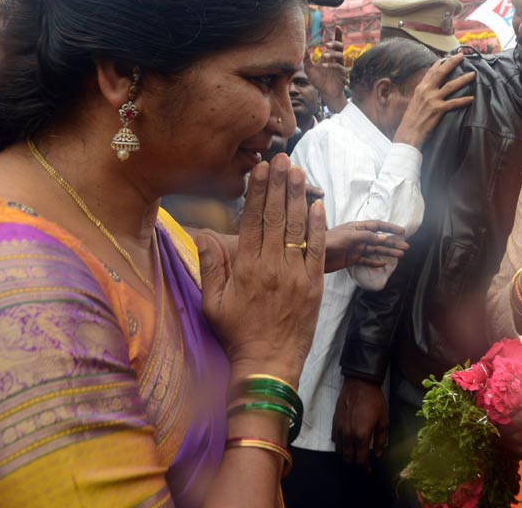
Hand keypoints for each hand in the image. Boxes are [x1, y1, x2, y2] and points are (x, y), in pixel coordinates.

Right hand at [196, 153, 325, 382]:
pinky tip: (317, 205)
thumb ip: (210, 266)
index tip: (261, 168)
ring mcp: (295, 275)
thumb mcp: (212, 303)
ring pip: (297, 229)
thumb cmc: (237, 334)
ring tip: (299, 172)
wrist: (268, 365)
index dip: (257, 191)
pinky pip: (317, 250)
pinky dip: (318, 227)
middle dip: (279, 185)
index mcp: (245, 269)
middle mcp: (271, 267)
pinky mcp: (314, 285)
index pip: (252, 220)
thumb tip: (203, 234)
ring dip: (299, 198)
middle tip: (283, 157)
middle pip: (276, 217)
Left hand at [307, 25, 347, 111]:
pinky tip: (324, 66)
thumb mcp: (309, 69)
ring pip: (340, 56)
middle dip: (335, 44)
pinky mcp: (342, 74)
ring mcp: (340, 66)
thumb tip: (302, 47)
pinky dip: (331, 65)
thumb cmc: (319, 81)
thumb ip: (306, 59)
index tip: (337, 26)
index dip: (338, 35)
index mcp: (330, 56)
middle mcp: (336, 60)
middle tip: (326, 45)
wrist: (325, 93)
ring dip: (332, 54)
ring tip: (323, 56)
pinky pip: (339, 67)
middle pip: (340, 47)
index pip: (336, 44)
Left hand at [325, 220, 408, 271]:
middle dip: (393, 243)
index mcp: (357, 228)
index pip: (378, 226)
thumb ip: (367, 237)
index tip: (403, 232)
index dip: (390, 228)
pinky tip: (383, 264)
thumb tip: (384, 238)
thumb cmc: (329, 241)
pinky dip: (374, 263)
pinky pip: (366, 260)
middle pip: (379, 239)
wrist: (311, 253)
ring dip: (388, 252)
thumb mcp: (349, 237)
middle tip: (406, 247)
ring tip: (400, 255)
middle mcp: (358, 237)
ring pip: (375, 250)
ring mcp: (355, 248)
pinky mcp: (351, 259)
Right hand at [332, 377, 388, 472]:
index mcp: (361, 436)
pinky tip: (347, 440)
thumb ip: (380, 439)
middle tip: (362, 463)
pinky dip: (340, 443)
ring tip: (355, 451)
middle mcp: (348, 435)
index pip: (361, 460)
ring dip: (347, 453)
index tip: (368, 472)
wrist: (360, 383)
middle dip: (355, 463)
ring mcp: (339, 429)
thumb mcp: (384, 420)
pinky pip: (335, 439)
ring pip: (339, 450)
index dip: (365, 469)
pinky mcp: (334, 422)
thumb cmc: (375, 401)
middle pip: (348, 458)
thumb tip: (378, 454)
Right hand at [392, 52, 475, 148]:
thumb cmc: (411, 119)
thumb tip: (430, 88)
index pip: (431, 71)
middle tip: (462, 56)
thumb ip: (423, 93)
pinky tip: (472, 98)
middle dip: (452, 62)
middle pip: (441, 73)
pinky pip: (454, 103)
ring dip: (463, 79)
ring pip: (451, 85)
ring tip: (473, 75)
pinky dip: (464, 100)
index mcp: (420, 88)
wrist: (408, 133)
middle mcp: (426, 91)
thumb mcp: (415, 102)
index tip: (448, 56)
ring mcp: (432, 100)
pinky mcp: (438, 110)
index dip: (441, 63)